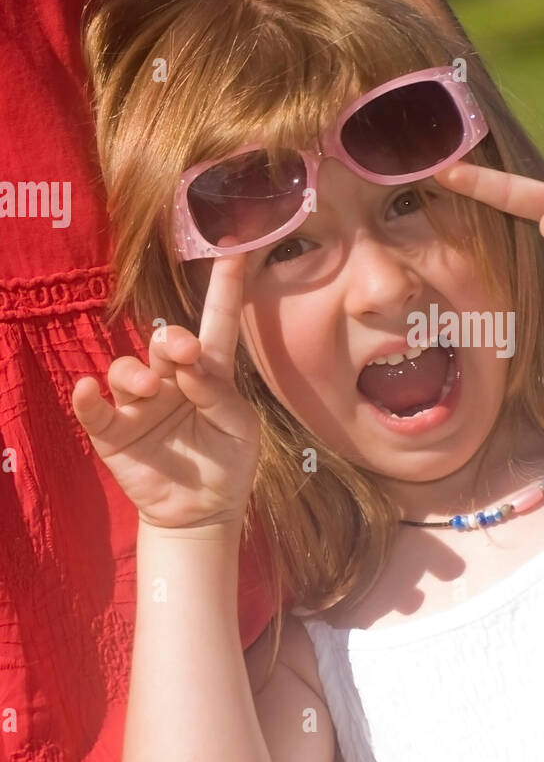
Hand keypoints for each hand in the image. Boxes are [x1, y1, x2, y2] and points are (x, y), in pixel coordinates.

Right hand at [71, 253, 258, 530]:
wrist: (201, 513)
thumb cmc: (225, 464)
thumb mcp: (239, 429)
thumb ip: (219, 394)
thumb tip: (189, 365)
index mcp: (209, 373)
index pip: (216, 322)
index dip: (224, 286)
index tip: (234, 247)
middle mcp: (170, 379)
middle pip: (163, 341)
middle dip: (170, 339)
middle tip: (181, 350)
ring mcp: (138, 404)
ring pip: (125, 369)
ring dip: (133, 372)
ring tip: (148, 388)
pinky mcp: (112, 432)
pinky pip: (92, 407)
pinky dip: (86, 397)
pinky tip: (86, 390)